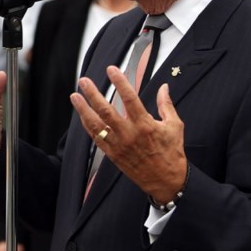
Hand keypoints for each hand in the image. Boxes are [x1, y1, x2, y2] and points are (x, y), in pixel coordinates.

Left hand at [70, 66, 186, 202]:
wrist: (166, 181)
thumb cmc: (171, 154)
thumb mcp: (175, 126)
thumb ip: (166, 104)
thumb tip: (164, 87)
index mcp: (145, 125)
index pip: (129, 98)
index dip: (119, 82)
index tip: (112, 70)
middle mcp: (129, 134)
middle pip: (106, 110)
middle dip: (93, 94)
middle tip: (85, 81)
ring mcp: (119, 145)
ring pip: (96, 125)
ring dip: (83, 109)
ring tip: (75, 96)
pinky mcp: (113, 155)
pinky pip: (96, 138)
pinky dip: (88, 126)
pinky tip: (82, 116)